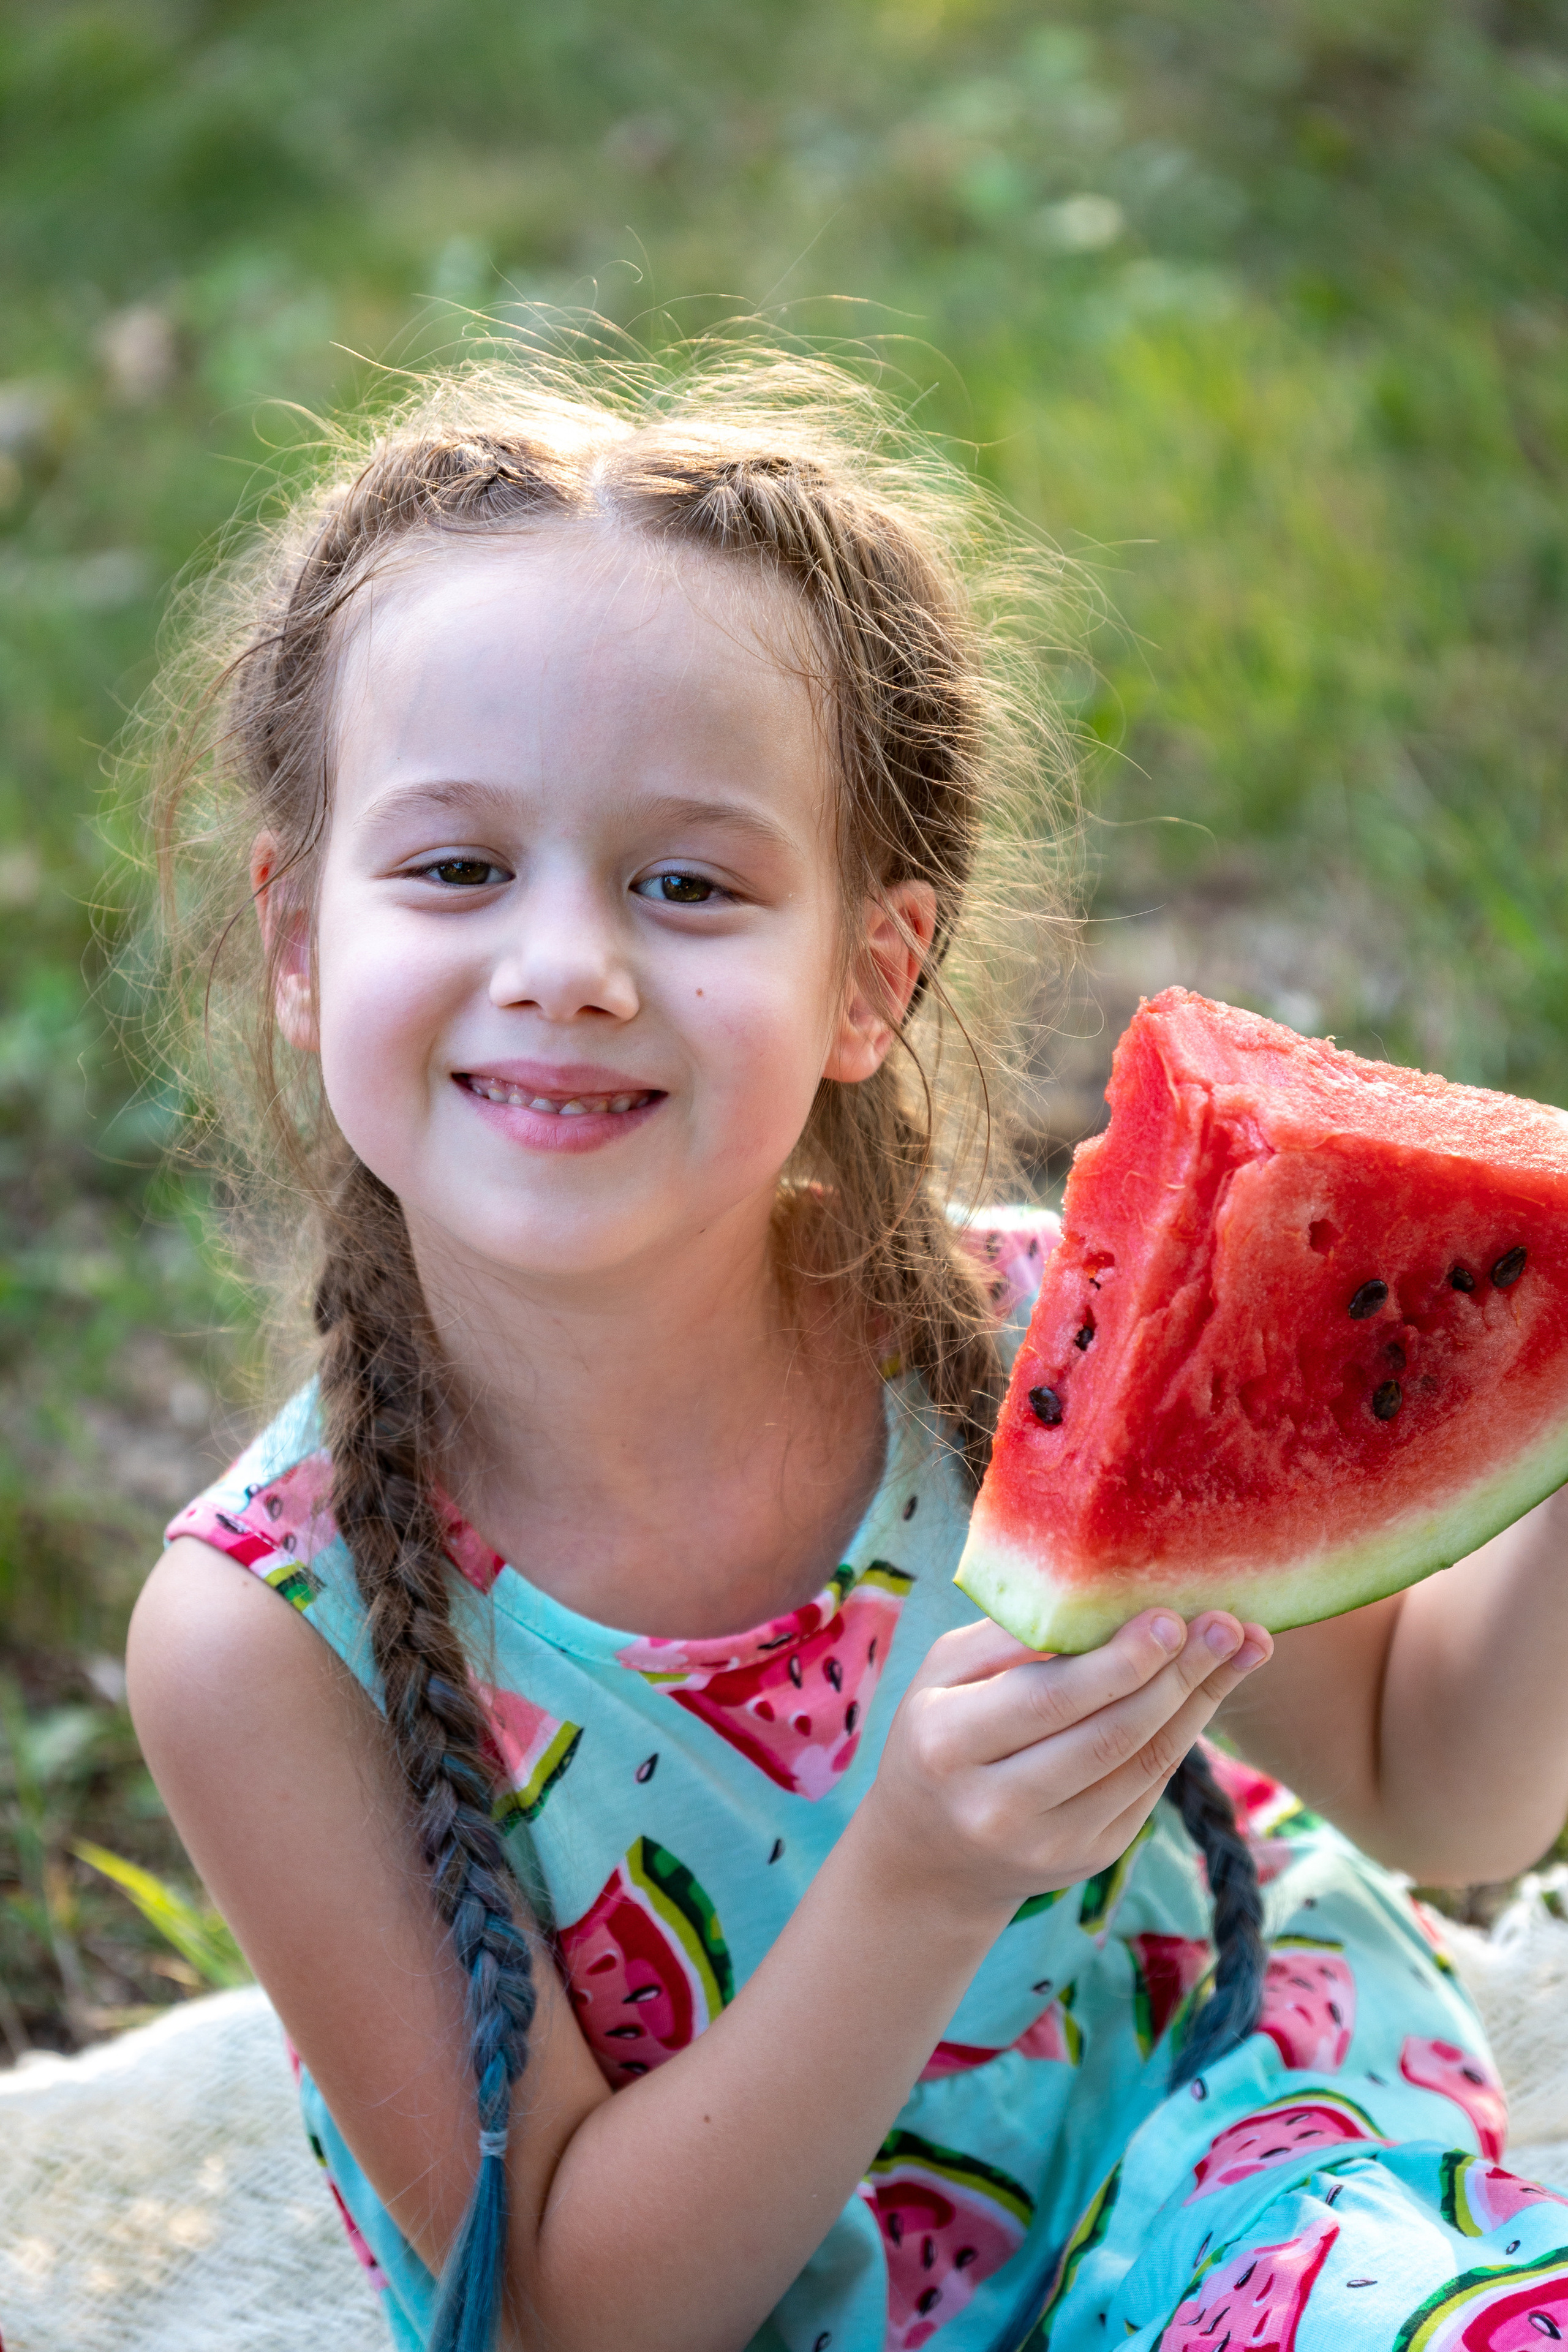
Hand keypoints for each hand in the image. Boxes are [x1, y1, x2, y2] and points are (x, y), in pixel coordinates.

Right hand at [859, 1608, 1271, 1928]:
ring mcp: (1049, 1843)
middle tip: (1225, 1624)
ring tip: (1239, 1648)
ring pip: (1142, 1765)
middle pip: (1109, 1735)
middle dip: (1177, 1675)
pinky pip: (1149, 1788)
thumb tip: (1099, 1595)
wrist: (929, 1855)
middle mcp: (996, 1806)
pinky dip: (1181, 1734)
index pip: (1048, 1700)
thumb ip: (1009, 1636)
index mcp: (947, 1744)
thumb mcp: (945, 1674)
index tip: (1169, 1618)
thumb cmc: (938, 1733)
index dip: (1117, 1662)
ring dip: (1198, 1702)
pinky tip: (1205, 1692)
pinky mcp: (1089, 1858)